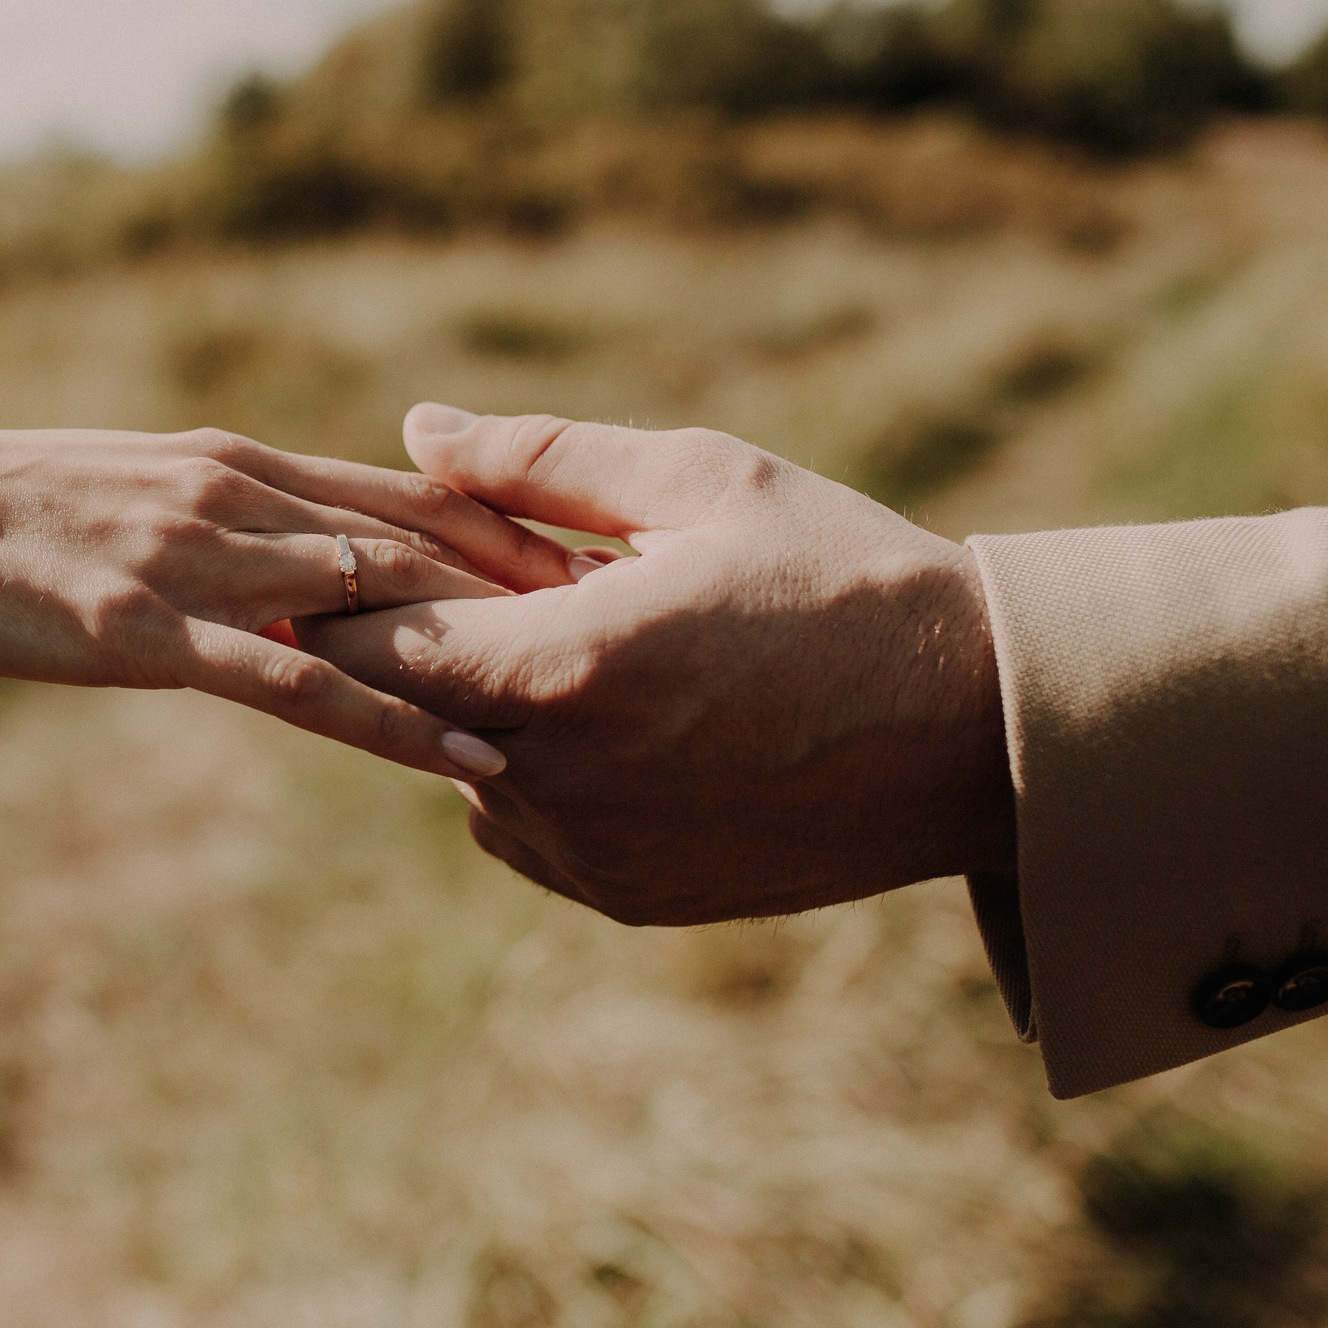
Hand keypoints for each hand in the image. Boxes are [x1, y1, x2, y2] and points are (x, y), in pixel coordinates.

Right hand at [0, 422, 585, 779]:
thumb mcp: (110, 499)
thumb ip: (202, 522)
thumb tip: (270, 567)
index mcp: (231, 463)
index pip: (409, 489)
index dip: (517, 529)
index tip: (613, 566)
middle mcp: (237, 497)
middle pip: (430, 539)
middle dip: (548, 585)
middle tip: (666, 626)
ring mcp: (198, 563)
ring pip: (385, 604)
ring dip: (501, 646)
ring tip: (616, 688)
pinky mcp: (149, 633)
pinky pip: (296, 685)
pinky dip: (393, 719)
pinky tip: (466, 755)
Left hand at [295, 405, 1014, 921]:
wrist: (979, 731)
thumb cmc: (845, 578)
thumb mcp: (705, 482)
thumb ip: (540, 459)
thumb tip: (417, 432)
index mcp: (565, 667)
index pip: (365, 642)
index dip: (348, 587)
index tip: (362, 544)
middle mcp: (559, 780)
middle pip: (397, 710)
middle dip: (415, 638)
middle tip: (475, 575)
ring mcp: (589, 851)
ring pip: (457, 767)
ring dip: (480, 704)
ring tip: (578, 634)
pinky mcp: (624, 895)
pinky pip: (519, 824)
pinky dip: (532, 767)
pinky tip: (615, 709)